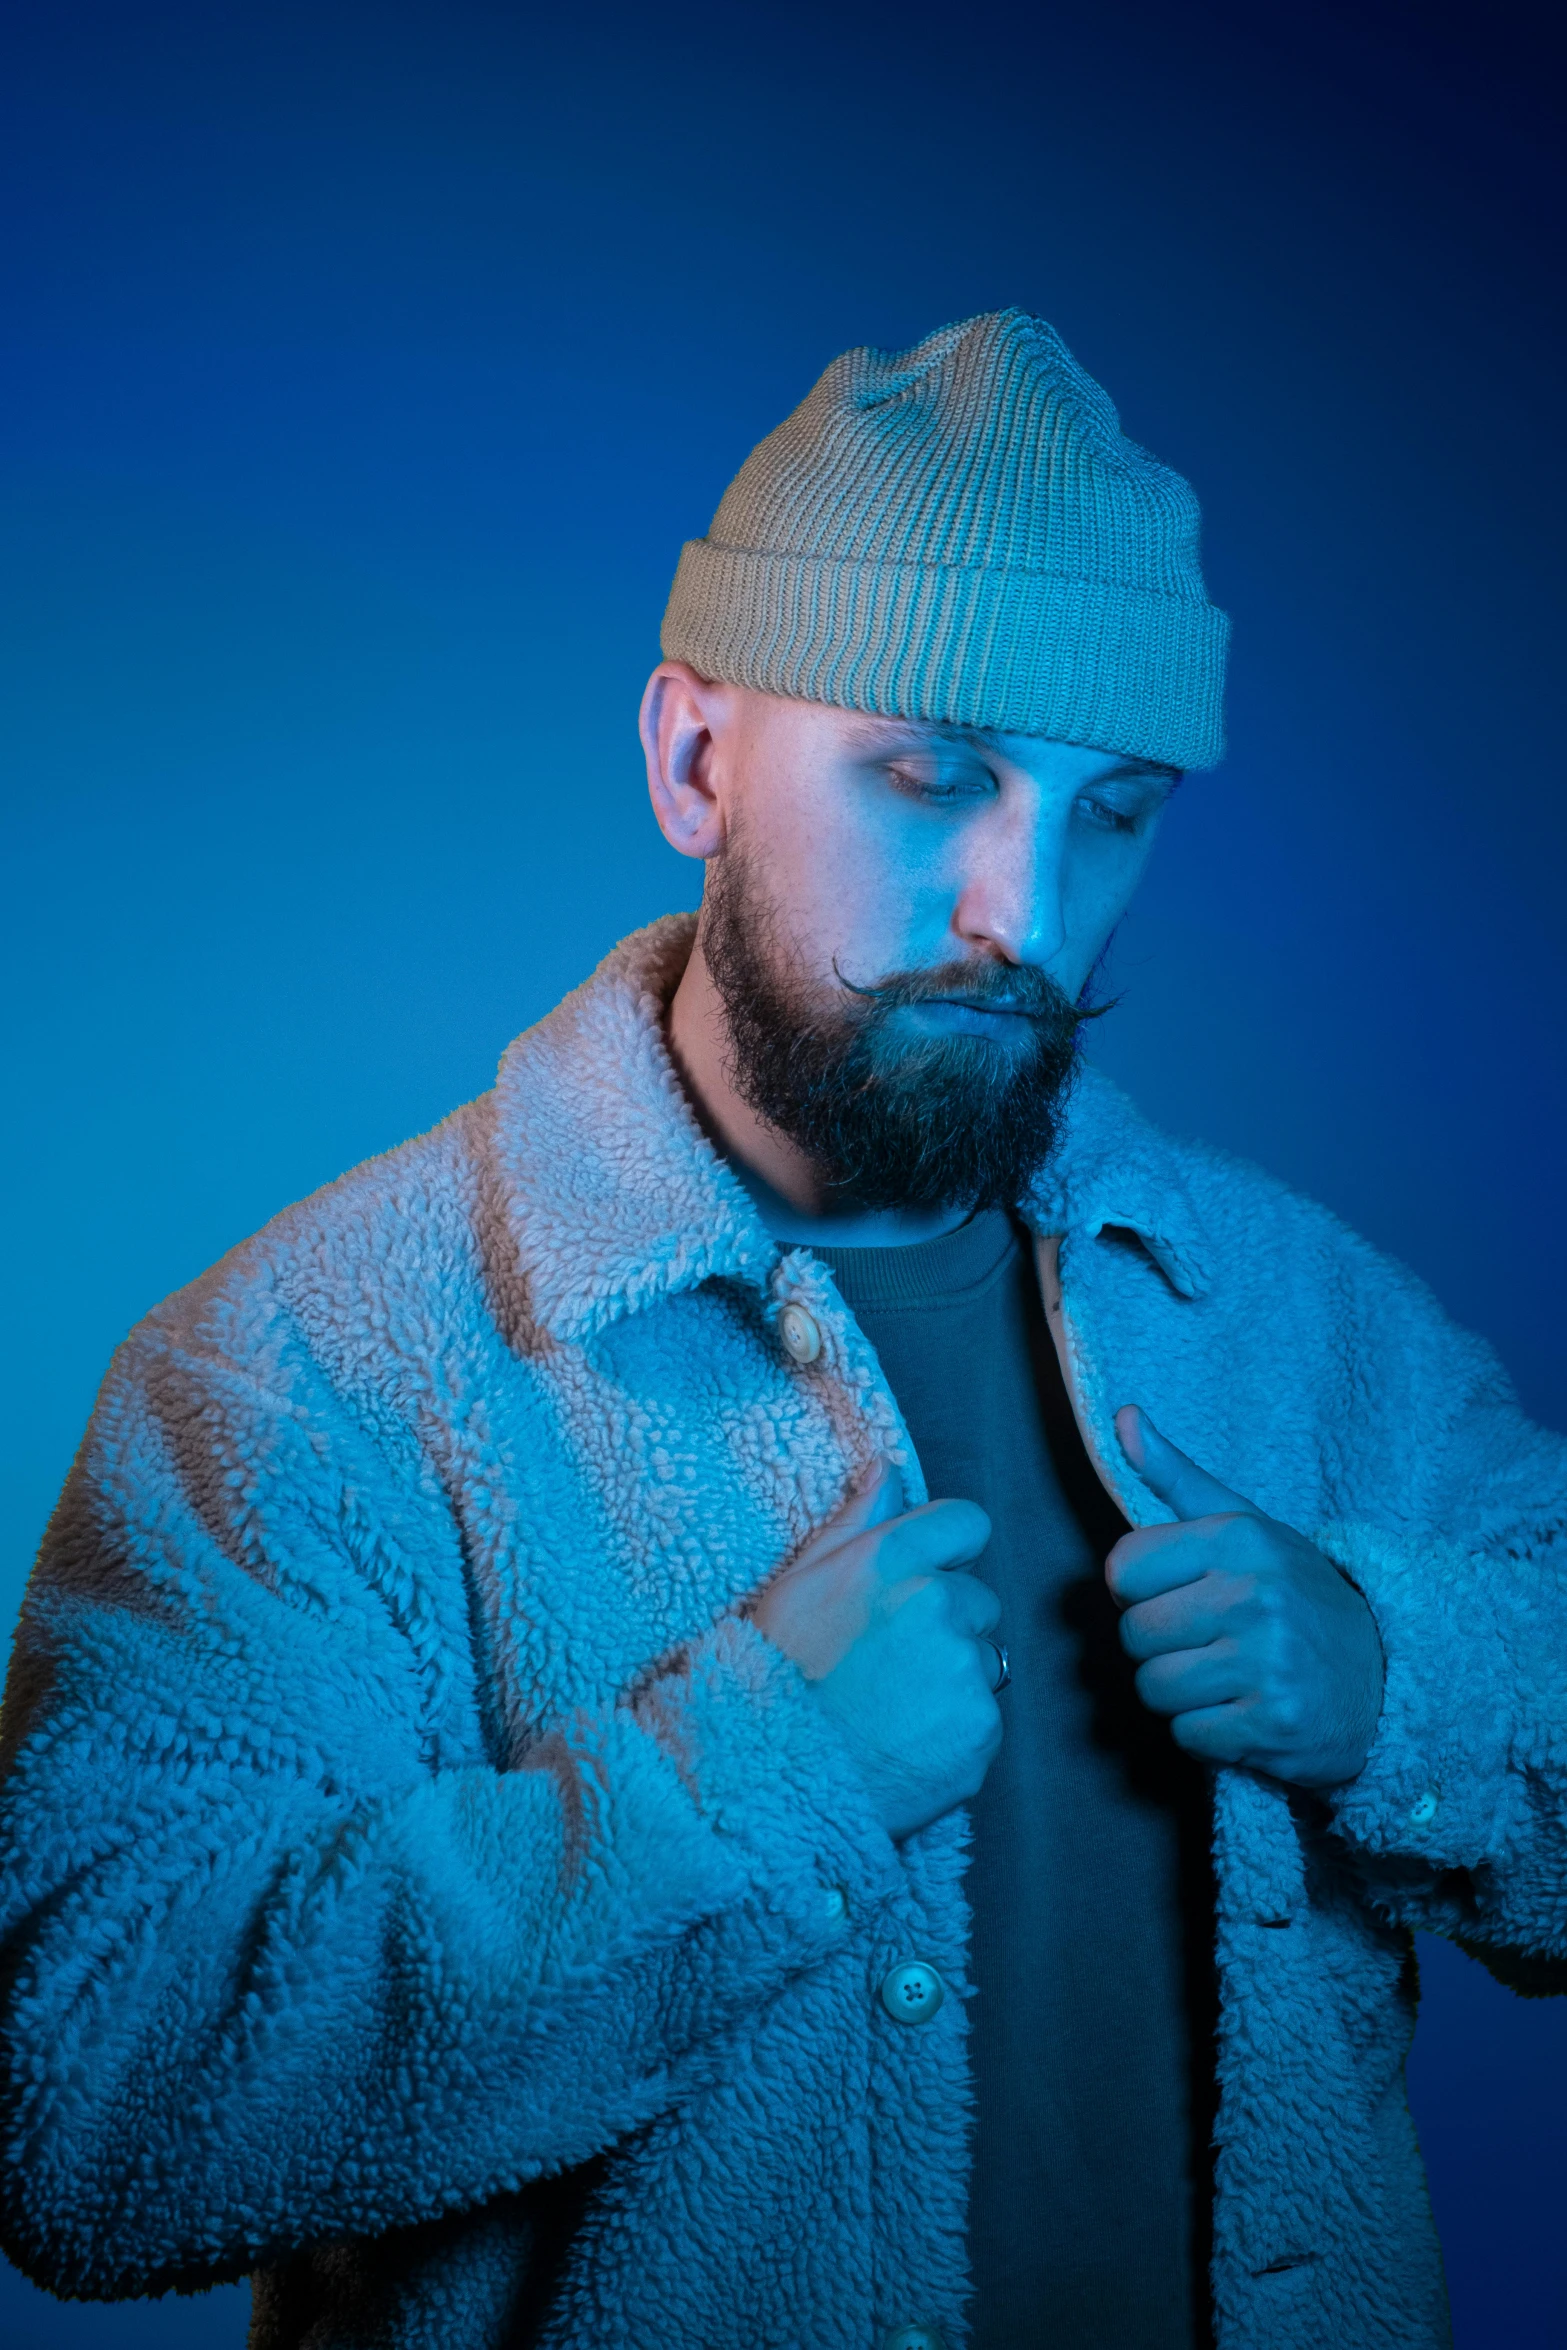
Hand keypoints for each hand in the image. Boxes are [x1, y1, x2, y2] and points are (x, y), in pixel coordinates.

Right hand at [750, 1460, 1001, 1839]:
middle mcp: (939, 1603)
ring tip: (893, 1707)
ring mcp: (965, 1669)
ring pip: (982, 1660)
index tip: (924, 1579)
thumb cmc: (775, 1678)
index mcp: (893, 1559)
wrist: (775, 1782)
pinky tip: (906, 1742)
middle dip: (948, 1623)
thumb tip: (887, 1468)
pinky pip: (983, 1717)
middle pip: (977, 1599)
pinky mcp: (981, 1728)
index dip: (948, 1551)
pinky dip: (955, 1730)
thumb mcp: (796, 1586)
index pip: (968, 1522)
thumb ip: (854, 1522)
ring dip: (952, 1678)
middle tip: (890, 1661)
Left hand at [1108, 1406, 1384, 1789]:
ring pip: (1155, 1689)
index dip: (1138, 1592)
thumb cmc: (1299, 1597)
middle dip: (1158, 1647)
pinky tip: (1242, 1712)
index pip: (1123, 1568)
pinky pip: (1188, 1736)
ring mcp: (1266, 1662)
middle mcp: (1254, 1595)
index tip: (1175, 1596)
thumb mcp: (1248, 1527)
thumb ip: (1177, 1477)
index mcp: (1239, 1539)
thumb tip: (1121, 1416)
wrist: (1389, 1677)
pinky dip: (1206, 1735)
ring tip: (1223, 1679)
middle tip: (1204, 1644)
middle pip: (1135, 1634)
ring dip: (1179, 1695)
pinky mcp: (1274, 1723)